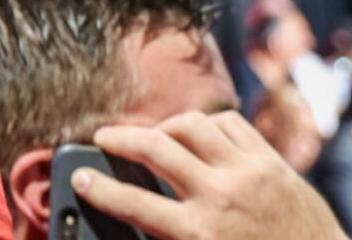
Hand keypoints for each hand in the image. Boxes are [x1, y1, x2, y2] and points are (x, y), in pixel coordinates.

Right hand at [69, 110, 346, 239]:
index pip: (132, 203)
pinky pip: (230, 123)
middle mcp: (220, 195)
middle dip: (119, 138)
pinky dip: (208, 124)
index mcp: (199, 232)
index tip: (79, 178)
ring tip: (152, 134)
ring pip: (190, 124)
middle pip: (154, 148)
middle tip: (103, 138)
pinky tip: (199, 135)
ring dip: (164, 126)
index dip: (98, 188)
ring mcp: (248, 171)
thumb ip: (171, 236)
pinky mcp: (272, 159)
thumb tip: (137, 221)